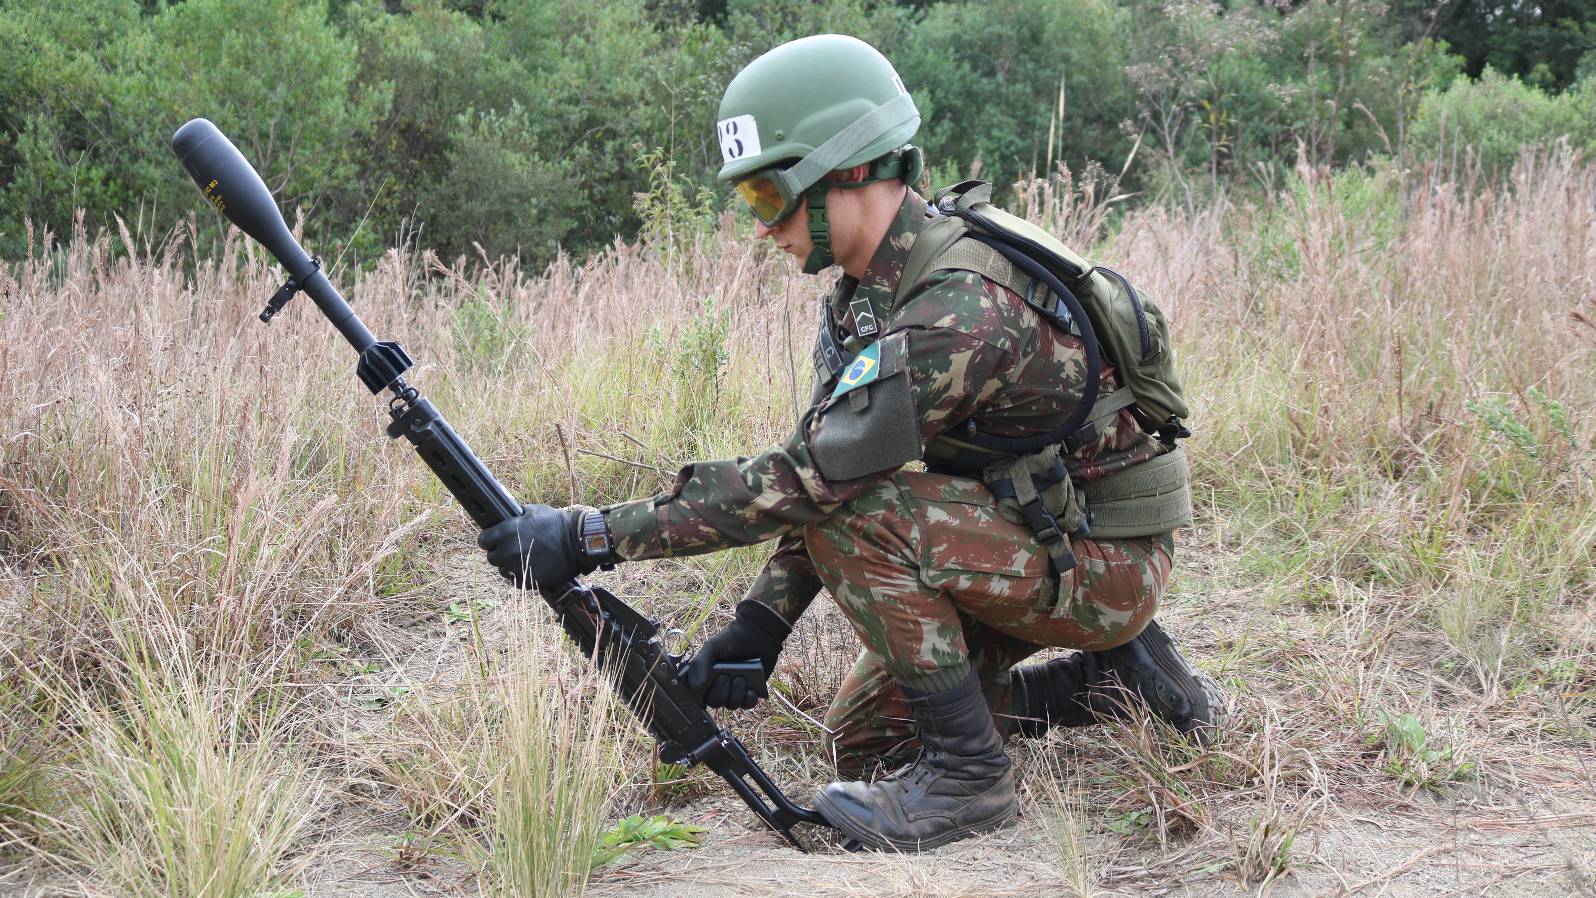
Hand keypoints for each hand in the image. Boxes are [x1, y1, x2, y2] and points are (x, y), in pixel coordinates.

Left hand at [478, 504, 601, 589]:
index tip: (495, 541)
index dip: (489, 541)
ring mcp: (517, 567)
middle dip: (500, 554)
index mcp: (506, 531)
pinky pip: (516, 581)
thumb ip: (516, 516)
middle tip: (513, 550)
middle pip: (492, 558)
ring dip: (510, 566)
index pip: (483, 541)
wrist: (577, 542)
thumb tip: (507, 517)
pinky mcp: (528, 580)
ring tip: (524, 559)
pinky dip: (521, 576)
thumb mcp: (534, 511)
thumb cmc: (556, 524)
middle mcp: (508, 550)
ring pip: (503, 571)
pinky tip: (531, 568)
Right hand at [685, 600, 791, 708]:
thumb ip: (699, 664)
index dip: (701, 697)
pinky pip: (748, 704)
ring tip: (742, 678)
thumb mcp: (711, 647)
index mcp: (706, 677)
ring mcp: (735, 689)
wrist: (757, 633)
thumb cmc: (731, 639)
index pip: (698, 696)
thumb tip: (696, 688)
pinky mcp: (751, 691)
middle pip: (716, 702)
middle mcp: (719, 686)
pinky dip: (749, 699)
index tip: (707, 685)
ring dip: (736, 693)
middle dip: (721, 692)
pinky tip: (751, 689)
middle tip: (726, 677)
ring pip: (732, 704)